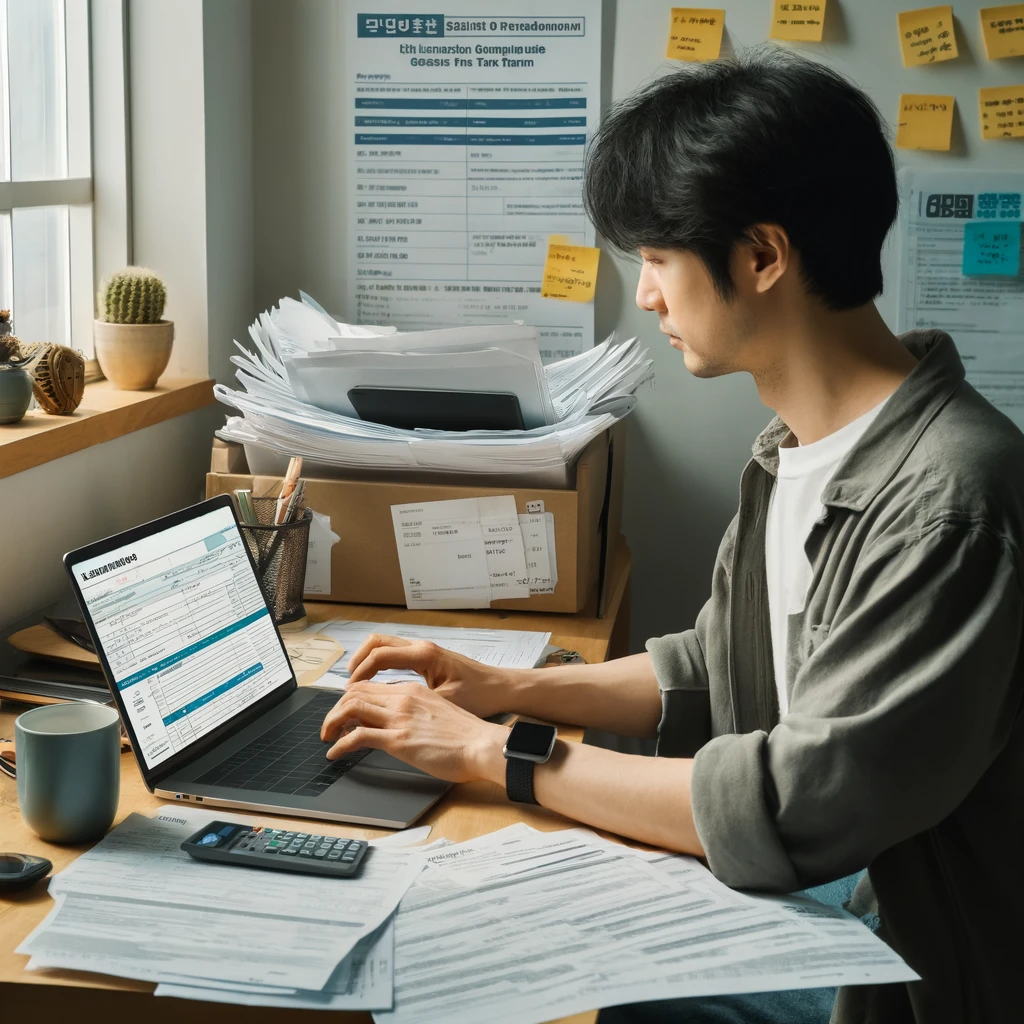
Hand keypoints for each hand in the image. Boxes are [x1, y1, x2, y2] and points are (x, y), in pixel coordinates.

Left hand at [319, 682, 508, 783]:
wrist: (482, 745)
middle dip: (336, 709)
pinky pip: (357, 736)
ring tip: (326, 737)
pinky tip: (335, 753)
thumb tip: (404, 723)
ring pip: (350, 708)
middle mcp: (403, 698)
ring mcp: (400, 718)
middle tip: (330, 725)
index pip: (371, 687)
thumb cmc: (467, 735)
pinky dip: (340, 745)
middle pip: (355, 693)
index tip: (345, 712)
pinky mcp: (398, 740)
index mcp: (413, 691)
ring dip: (331, 722)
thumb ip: (418, 711)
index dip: (351, 698)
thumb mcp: (440, 712)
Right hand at [346, 633, 513, 718]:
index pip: (380, 655)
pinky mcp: (428, 659)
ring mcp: (425, 651)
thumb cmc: (481, 695)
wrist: (503, 688)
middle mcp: (422, 648)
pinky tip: (376, 684)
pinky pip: (396, 655)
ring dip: (367, 661)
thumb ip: (414, 705)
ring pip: (386, 646)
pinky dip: (380, 665)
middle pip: (377, 643)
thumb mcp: (445, 704)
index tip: (348, 691)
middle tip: (345, 684)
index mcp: (424, 655)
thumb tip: (385, 714)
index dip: (360, 672)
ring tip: (355, 684)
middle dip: (357, 661)